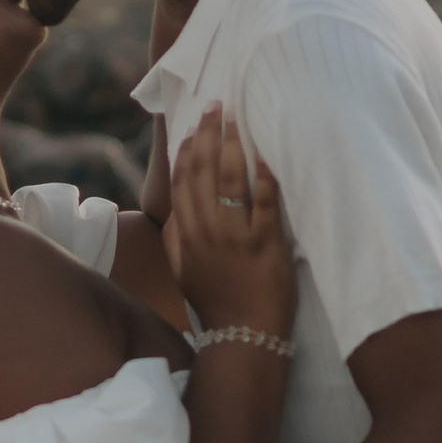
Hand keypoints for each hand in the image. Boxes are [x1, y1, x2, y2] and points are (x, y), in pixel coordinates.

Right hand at [166, 109, 292, 338]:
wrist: (242, 335)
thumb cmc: (216, 303)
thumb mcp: (182, 271)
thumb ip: (175, 238)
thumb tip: (175, 208)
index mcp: (184, 234)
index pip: (182, 181)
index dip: (187, 150)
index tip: (194, 128)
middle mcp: (206, 230)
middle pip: (204, 171)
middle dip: (209, 134)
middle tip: (217, 106)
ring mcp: (235, 235)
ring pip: (231, 178)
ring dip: (234, 143)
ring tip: (239, 118)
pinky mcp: (265, 242)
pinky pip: (265, 198)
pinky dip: (265, 173)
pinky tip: (266, 152)